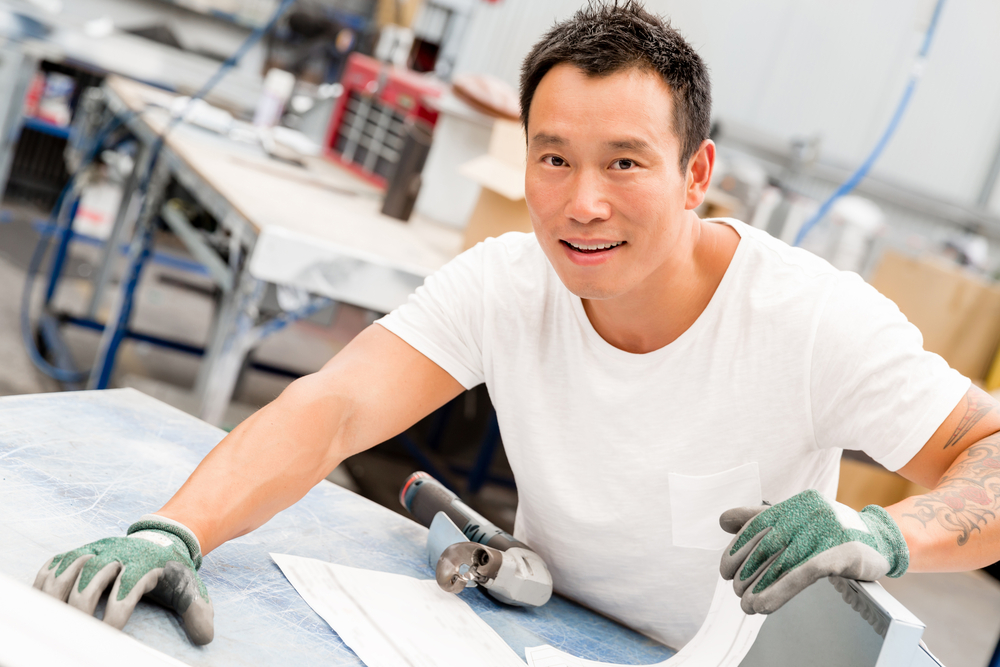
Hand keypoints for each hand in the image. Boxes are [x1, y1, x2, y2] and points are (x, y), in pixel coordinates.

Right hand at [33, 515, 213, 643]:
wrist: (165, 538)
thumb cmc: (174, 572)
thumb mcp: (190, 588)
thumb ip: (197, 611)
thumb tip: (204, 637)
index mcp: (146, 562)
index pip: (128, 586)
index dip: (117, 611)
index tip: (109, 634)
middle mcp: (120, 552)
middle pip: (94, 576)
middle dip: (83, 606)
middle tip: (76, 633)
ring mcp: (99, 549)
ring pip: (72, 567)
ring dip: (58, 593)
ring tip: (52, 620)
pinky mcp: (83, 550)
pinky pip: (59, 562)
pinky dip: (46, 580)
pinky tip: (40, 601)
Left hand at [718, 489, 907, 613]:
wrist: (883, 538)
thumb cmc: (833, 531)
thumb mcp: (799, 520)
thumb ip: (761, 519)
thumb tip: (724, 521)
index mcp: (797, 503)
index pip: (758, 525)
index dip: (738, 548)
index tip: (726, 570)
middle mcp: (811, 512)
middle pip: (768, 545)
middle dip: (747, 570)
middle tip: (735, 590)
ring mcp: (828, 530)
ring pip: (784, 561)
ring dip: (760, 586)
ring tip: (746, 604)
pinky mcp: (842, 552)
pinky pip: (804, 573)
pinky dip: (780, 590)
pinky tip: (765, 604)